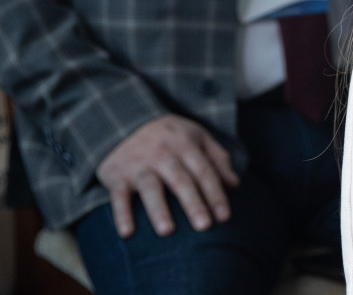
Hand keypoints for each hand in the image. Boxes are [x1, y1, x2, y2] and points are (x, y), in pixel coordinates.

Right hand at [95, 114, 240, 237]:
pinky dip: (121, 214)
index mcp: (185, 145)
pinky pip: (118, 196)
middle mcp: (163, 154)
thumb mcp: (197, 136)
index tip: (224, 217)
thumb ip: (217, 158)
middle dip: (193, 203)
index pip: (204, 171)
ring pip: (150, 187)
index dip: (215, 194)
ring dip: (158, 210)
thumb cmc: (169, 135)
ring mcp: (139, 165)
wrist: (124, 120)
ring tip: (167, 231)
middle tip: (204, 226)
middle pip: (181, 181)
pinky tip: (127, 233)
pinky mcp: (117, 175)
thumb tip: (235, 184)